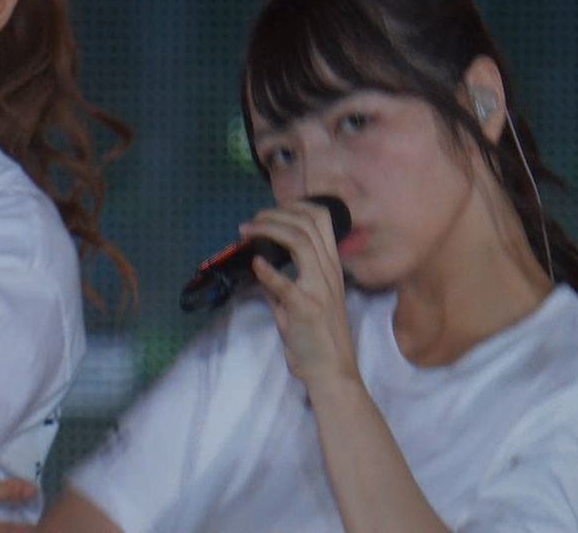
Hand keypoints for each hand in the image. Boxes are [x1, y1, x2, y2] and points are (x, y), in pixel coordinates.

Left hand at [240, 200, 358, 385]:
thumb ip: (281, 286)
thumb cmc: (316, 340)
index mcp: (331, 268)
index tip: (270, 211)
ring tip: (246, 232)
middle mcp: (329, 272)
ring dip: (269, 230)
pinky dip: (267, 271)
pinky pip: (284, 283)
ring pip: (300, 241)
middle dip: (275, 214)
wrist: (331, 372)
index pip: (322, 220)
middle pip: (308, 224)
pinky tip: (255, 264)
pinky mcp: (305, 307)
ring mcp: (320, 288)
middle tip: (251, 222)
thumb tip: (260, 269)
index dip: (295, 206)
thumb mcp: (299, 305)